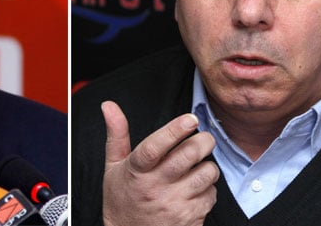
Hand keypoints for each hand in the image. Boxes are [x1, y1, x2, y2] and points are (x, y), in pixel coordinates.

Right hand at [101, 101, 218, 225]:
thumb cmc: (122, 198)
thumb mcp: (113, 166)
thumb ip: (116, 134)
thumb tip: (109, 106)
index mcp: (135, 171)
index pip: (154, 147)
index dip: (174, 130)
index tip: (190, 118)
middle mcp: (155, 187)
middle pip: (187, 156)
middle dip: (204, 141)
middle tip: (204, 138)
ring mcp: (173, 204)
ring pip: (206, 173)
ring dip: (208, 165)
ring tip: (199, 165)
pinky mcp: (189, 218)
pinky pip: (211, 194)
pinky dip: (208, 188)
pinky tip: (195, 188)